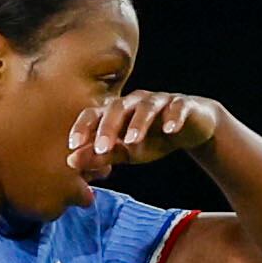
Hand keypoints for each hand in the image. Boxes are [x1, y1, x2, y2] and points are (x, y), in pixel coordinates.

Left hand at [68, 91, 222, 180]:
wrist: (190, 128)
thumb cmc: (152, 139)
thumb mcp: (126, 152)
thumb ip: (101, 156)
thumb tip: (70, 161)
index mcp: (116, 112)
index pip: (94, 114)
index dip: (82, 127)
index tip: (73, 145)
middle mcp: (134, 102)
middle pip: (117, 107)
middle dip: (108, 128)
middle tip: (102, 148)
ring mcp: (159, 100)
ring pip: (146, 106)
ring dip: (138, 123)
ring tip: (133, 142)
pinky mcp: (183, 104)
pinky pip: (177, 107)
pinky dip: (174, 117)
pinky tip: (171, 130)